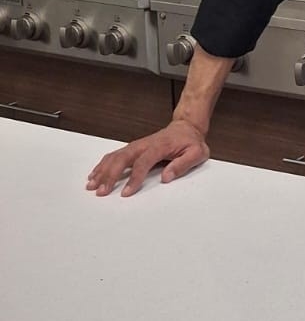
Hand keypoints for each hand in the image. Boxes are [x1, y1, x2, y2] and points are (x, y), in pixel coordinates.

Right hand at [86, 119, 209, 197]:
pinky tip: (95, 174)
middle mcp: (144, 144)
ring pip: (115, 156)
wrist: (186, 127)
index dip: (134, 178)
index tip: (126, 192)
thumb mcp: (197, 153)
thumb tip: (167, 178)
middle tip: (101, 192)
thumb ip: (183, 164)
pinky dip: (103, 164)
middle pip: (122, 158)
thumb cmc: (191, 142)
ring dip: (102, 170)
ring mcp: (137, 145)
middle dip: (110, 175)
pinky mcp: (133, 148)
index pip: (143, 162)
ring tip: (92, 185)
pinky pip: (115, 155)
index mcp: (159, 146)